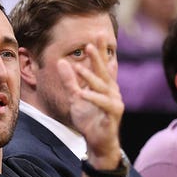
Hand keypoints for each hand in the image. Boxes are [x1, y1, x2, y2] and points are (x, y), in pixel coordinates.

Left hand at [58, 39, 123, 167]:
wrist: (98, 142)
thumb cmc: (89, 118)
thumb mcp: (75, 97)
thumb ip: (70, 80)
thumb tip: (62, 62)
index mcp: (104, 85)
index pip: (101, 64)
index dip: (99, 50)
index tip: (97, 34)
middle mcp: (111, 90)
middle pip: (104, 71)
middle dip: (97, 57)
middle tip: (90, 44)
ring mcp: (114, 102)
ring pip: (102, 86)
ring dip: (90, 77)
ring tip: (79, 68)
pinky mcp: (113, 114)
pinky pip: (102, 104)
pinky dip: (92, 98)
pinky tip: (82, 93)